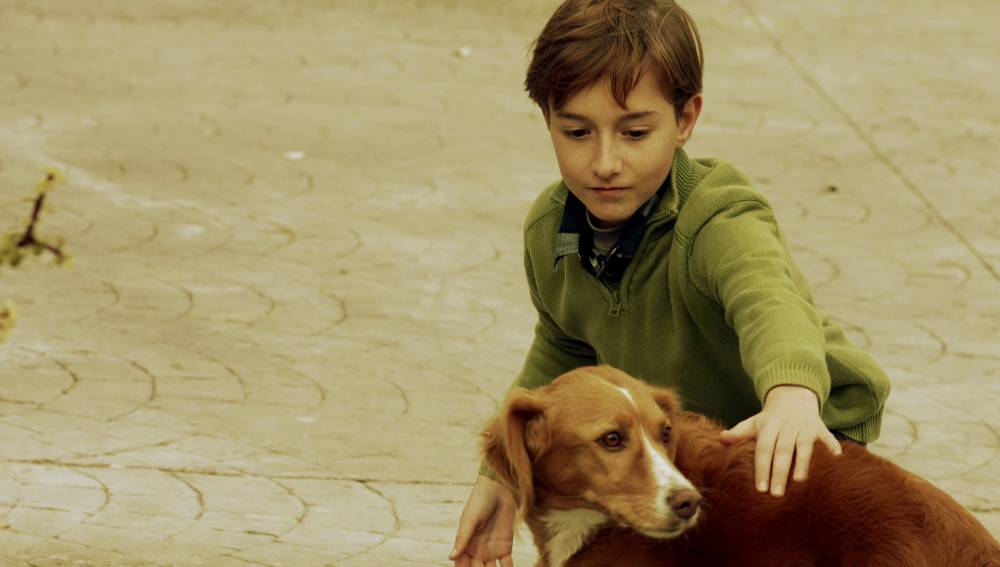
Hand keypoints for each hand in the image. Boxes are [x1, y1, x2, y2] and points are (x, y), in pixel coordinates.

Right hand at [450, 474, 516, 566]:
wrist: (499, 489)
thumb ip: (462, 539)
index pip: (461, 566)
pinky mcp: (506, 547)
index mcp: (465, 545)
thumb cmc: (480, 501)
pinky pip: (506, 565)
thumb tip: (450, 557)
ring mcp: (491, 551)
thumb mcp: (470, 520)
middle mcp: (477, 551)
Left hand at [719, 385, 841, 496]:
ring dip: (803, 464)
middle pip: (782, 450)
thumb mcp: (754, 423)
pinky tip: (835, 465)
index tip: (760, 489)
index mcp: (769, 425)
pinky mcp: (822, 429)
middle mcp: (788, 426)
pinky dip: (832, 450)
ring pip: (804, 446)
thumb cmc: (770, 420)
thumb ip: (739, 433)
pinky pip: (828, 440)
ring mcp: (806, 427)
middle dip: (779, 472)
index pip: (764, 448)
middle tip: (777, 494)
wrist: (794, 399)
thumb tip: (720, 439)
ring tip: (799, 482)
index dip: (762, 468)